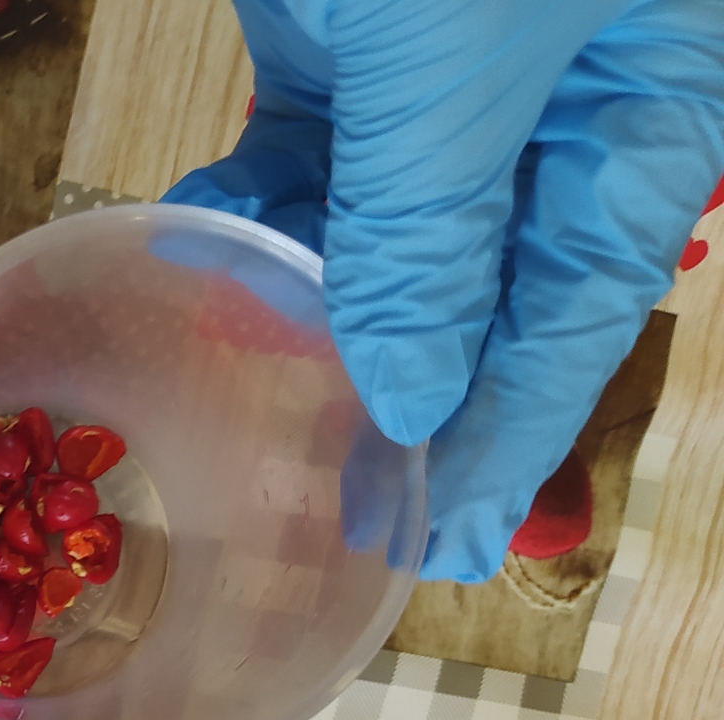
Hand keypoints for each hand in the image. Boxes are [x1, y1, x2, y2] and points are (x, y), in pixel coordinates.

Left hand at [163, 0, 723, 580]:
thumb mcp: (451, 61)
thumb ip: (428, 225)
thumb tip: (413, 394)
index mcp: (641, 103)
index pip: (579, 311)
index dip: (510, 439)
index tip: (452, 545)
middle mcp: (558, 102)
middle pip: (486, 289)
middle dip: (408, 396)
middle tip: (350, 514)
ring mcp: (449, 73)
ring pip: (379, 231)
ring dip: (308, 304)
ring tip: (247, 385)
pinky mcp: (349, 43)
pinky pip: (303, 161)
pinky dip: (253, 210)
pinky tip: (203, 249)